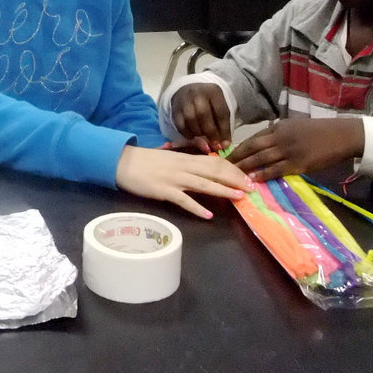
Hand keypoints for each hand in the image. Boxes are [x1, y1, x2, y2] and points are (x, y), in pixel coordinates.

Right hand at [115, 145, 253, 219]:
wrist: (122, 162)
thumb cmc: (146, 161)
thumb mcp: (170, 157)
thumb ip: (186, 162)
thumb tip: (203, 168)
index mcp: (186, 158)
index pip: (215, 162)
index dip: (233, 169)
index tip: (247, 177)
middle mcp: (183, 166)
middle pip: (215, 171)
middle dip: (235, 179)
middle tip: (251, 188)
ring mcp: (174, 179)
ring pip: (204, 184)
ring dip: (223, 191)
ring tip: (238, 198)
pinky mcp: (164, 190)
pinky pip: (183, 200)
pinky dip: (197, 208)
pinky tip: (208, 215)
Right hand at [169, 83, 230, 150]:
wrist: (189, 91)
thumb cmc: (209, 104)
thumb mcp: (218, 108)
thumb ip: (222, 125)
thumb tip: (224, 145)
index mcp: (214, 92)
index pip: (220, 112)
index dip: (224, 129)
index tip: (225, 144)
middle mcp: (198, 94)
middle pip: (203, 114)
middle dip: (210, 132)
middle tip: (215, 144)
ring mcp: (185, 101)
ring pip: (190, 119)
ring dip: (199, 132)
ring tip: (204, 136)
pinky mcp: (175, 110)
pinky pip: (180, 125)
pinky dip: (188, 133)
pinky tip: (193, 135)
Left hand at [228, 119, 364, 181]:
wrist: (341, 135)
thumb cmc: (318, 132)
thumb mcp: (294, 126)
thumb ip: (278, 133)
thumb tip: (262, 142)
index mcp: (278, 127)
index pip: (252, 138)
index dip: (238, 148)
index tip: (226, 155)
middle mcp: (279, 137)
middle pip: (251, 148)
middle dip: (236, 157)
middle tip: (222, 167)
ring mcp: (288, 150)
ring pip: (260, 159)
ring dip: (245, 167)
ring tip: (232, 175)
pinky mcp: (298, 163)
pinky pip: (276, 170)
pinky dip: (262, 174)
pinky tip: (252, 179)